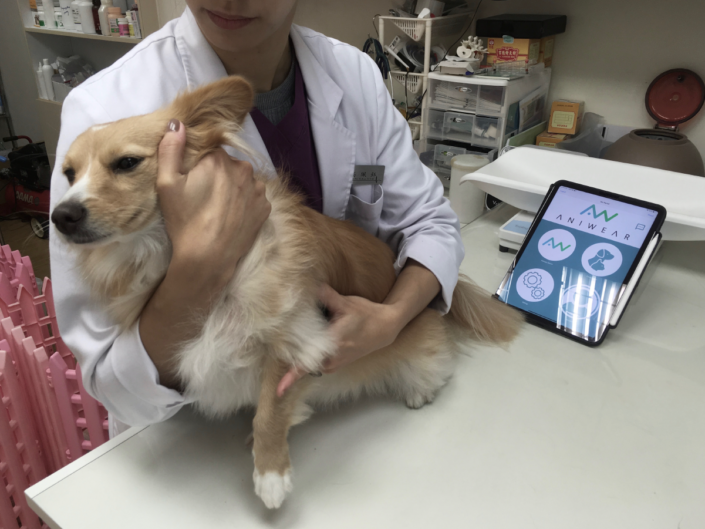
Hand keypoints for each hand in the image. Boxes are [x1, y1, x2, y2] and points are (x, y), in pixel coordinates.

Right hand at [157, 119, 270, 292]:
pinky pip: (254, 197)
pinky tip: (231, 216)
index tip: (192, 182)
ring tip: (218, 209)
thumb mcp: (166, 184)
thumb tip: (177, 123)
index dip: (199, 165)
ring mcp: (258, 189)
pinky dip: (245, 203)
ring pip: (243, 181)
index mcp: (219, 158)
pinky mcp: (266, 207)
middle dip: (217, 176)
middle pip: (228, 165)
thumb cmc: (184, 221)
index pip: (210, 151)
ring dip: (233, 188)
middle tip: (203, 198)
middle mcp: (243, 169)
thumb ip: (170, 149)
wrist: (208, 257)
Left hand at [276, 284, 403, 396]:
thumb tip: (310, 286)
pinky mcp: (334, 365)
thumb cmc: (367, 315)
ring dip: (304, 350)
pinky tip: (317, 337)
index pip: (308, 363)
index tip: (280, 389)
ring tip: (313, 332)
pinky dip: (311, 351)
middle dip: (292, 349)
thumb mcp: (346, 303)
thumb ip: (326, 296)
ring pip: (309, 361)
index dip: (292, 377)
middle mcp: (332, 358)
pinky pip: (316, 361)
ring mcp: (333, 364)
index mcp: (334, 344)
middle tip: (289, 334)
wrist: (384, 328)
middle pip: (303, 359)